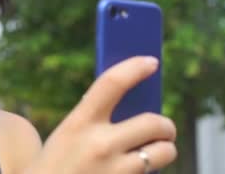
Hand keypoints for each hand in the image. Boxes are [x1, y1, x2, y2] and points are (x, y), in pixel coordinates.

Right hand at [26, 56, 176, 173]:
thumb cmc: (58, 164)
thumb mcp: (69, 135)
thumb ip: (96, 119)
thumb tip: (139, 106)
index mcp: (79, 123)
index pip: (112, 83)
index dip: (134, 68)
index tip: (151, 62)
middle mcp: (99, 145)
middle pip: (153, 122)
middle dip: (166, 126)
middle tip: (164, 129)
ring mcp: (115, 171)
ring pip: (164, 152)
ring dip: (165, 150)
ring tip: (157, 152)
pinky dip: (151, 172)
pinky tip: (134, 171)